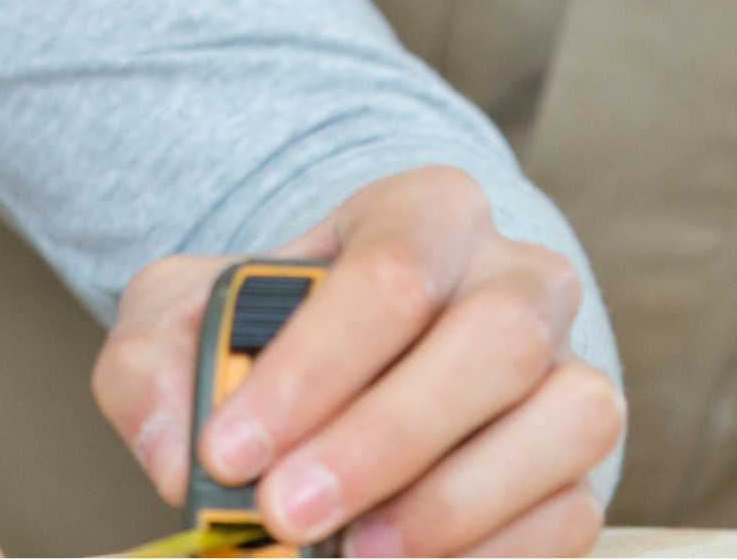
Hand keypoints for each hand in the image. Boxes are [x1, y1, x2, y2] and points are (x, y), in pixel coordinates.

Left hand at [97, 166, 624, 555]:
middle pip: (496, 339)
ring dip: (455, 503)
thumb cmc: (272, 330)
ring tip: (356, 553)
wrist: (347, 363)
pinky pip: (574, 511)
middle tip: (286, 511)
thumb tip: (179, 454)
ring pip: (570, 419)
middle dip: (385, 439)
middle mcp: (519, 276)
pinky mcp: (579, 464)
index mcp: (426, 211)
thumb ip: (157, 366)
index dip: (313, 368)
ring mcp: (567, 367)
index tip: (230, 450)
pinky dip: (494, 555)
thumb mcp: (186, 316)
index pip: (390, 271)